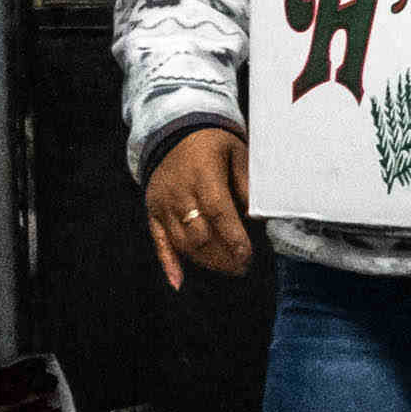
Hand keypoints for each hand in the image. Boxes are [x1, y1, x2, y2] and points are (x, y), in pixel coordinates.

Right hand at [146, 128, 256, 287]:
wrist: (173, 129)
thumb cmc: (212, 142)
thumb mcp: (237, 152)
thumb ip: (247, 184)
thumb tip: (257, 216)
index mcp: (203, 175)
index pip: (218, 212)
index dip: (233, 238)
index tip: (247, 255)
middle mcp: (179, 192)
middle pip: (199, 235)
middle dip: (222, 256)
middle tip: (242, 266)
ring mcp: (163, 203)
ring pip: (182, 242)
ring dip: (205, 260)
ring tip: (227, 267)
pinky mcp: (153, 210)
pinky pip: (158, 241)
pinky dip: (168, 263)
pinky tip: (179, 282)